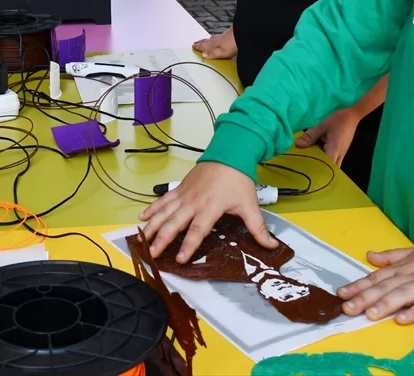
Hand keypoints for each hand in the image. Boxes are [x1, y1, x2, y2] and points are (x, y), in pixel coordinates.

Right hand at [138, 161, 276, 261]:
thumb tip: (271, 245)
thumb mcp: (250, 205)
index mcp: (210, 208)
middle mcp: (193, 202)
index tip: (180, 259)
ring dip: (152, 226)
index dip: (188, 245)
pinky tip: (142, 217)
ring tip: (142, 240)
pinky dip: (152, 208)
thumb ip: (258, 228)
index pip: (198, 230)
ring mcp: (184, 195)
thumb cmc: (238, 180)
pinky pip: (163, 200)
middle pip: (174, 223)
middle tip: (152, 254)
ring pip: (164, 212)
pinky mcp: (180, 188)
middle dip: (162, 239)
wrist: (228, 153)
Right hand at [192, 27, 235, 58]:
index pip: (204, 46)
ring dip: (207, 40)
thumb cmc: (234, 43)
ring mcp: (224, 36)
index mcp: (215, 44)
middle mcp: (218, 39)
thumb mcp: (223, 52)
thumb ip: (213, 54)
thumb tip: (203, 55)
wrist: (244, 32)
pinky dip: (215, 37)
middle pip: (207, 41)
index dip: (198, 46)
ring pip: (213, 38)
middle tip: (195, 42)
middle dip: (201, 42)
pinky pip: (219, 36)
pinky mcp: (230, 34)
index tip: (193, 46)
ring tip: (204, 40)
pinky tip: (218, 37)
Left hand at [295, 108, 359, 165]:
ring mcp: (341, 154)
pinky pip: (333, 161)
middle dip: (318, 170)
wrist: (352, 116)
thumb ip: (311, 136)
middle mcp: (339, 155)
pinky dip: (325, 161)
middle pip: (329, 170)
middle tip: (305, 169)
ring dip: (322, 166)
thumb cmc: (338, 120)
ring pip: (332, 167)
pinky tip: (316, 156)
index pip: (325, 167)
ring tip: (308, 164)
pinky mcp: (341, 152)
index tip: (304, 171)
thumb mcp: (323, 126)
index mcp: (334, 150)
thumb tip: (298, 144)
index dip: (316, 170)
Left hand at [338, 243, 413, 323]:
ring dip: (385, 304)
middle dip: (364, 298)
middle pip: (385, 288)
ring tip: (369, 314)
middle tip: (347, 308)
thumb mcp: (413, 252)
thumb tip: (369, 256)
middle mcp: (411, 277)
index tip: (341, 294)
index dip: (358, 286)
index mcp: (403, 268)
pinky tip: (401, 320)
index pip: (376, 278)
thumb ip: (391, 257)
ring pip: (402, 296)